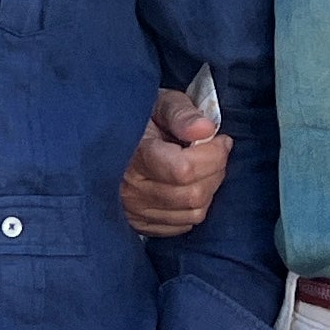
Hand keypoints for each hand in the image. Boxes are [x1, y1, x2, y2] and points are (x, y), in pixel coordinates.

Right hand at [119, 87, 228, 237]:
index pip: (183, 170)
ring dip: (209, 190)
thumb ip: (182, 114)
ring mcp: (135, 210)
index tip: (220, 140)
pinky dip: (195, 207)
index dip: (212, 156)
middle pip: (193, 194)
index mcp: (135, 155)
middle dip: (216, 171)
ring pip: (193, 212)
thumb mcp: (160, 104)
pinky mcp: (140, 224)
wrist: (110, 139)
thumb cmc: (141, 119)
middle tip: (215, 153)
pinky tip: (189, 186)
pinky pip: (183, 225)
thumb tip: (206, 130)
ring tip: (203, 169)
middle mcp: (131, 189)